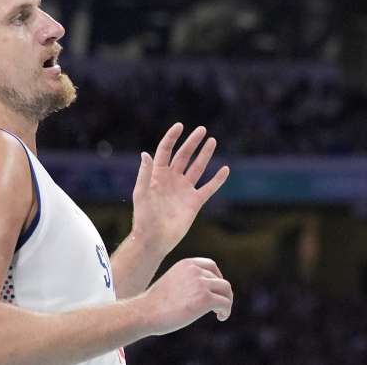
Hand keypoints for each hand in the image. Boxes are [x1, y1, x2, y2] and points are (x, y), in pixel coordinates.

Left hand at [131, 123, 229, 256]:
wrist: (154, 240)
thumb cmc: (143, 218)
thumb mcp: (142, 194)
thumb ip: (145, 174)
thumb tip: (145, 153)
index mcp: (158, 175)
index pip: (166, 152)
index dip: (172, 138)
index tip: (180, 126)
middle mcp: (172, 180)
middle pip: (184, 156)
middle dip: (192, 142)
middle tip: (202, 129)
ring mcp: (184, 190)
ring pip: (197, 168)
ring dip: (205, 154)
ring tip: (212, 141)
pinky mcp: (195, 202)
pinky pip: (209, 188)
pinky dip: (218, 179)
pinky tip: (225, 169)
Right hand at [139, 258, 232, 334]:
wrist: (143, 313)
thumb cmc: (154, 303)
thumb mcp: (172, 282)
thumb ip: (188, 281)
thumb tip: (205, 290)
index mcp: (187, 264)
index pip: (211, 266)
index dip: (216, 278)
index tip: (214, 290)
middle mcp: (196, 271)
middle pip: (220, 280)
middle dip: (222, 293)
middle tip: (219, 305)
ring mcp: (201, 284)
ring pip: (226, 290)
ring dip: (226, 301)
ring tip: (221, 312)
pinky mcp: (205, 299)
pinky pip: (225, 303)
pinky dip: (226, 310)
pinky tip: (221, 317)